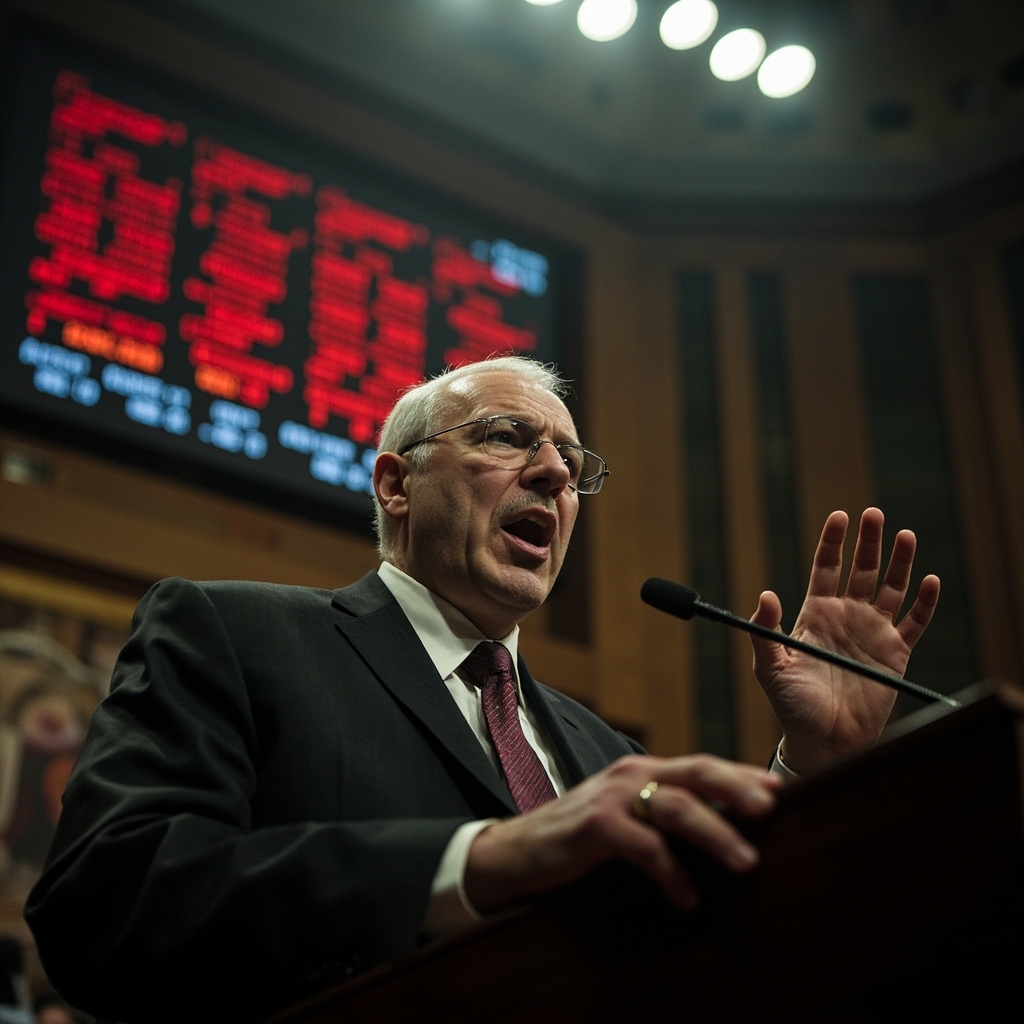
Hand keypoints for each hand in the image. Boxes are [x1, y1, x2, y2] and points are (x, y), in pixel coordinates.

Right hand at [464, 753, 778, 914]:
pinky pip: (644, 847)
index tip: (778, 788)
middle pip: (696, 773)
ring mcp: (612, 797)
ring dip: (716, 834)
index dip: (739, 774)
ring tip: (745, 861)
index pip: (700, 765)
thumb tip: (720, 829)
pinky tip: (687, 897)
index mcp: (642, 770)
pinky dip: (671, 874)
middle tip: (771, 807)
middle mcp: (631, 775)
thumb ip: (661, 813)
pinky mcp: (595, 826)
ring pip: (677, 807)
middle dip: (737, 788)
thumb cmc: (577, 837)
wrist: (516, 851)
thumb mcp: (624, 816)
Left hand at [750, 507, 939, 773]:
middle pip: (861, 569)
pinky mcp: (895, 653)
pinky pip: (915, 623)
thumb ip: (765, 629)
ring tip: (905, 535)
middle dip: (868, 541)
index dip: (833, 542)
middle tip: (873, 514)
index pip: (826, 567)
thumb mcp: (770, 666)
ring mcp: (872, 633)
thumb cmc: (791, 704)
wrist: (822, 740)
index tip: (839, 516)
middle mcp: (846, 617)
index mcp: (816, 614)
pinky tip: (930, 580)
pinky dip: (925, 602)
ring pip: (890, 588)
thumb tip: (765, 594)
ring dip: (899, 562)